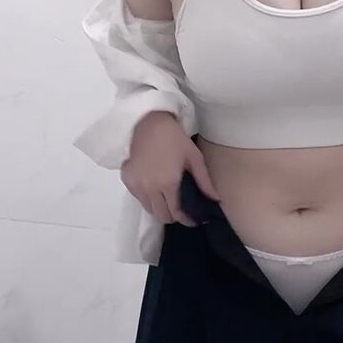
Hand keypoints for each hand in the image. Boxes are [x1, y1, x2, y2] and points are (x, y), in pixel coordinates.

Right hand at [122, 112, 220, 226]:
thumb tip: (216, 199)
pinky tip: (155, 189)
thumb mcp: (193, 157)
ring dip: (160, 208)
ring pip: (149, 209)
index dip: (186, 220)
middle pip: (161, 216)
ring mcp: (136, 185)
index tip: (193, 220)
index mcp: (167, 184)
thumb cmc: (174, 138)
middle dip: (173, 216)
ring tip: (168, 200)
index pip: (176, 213)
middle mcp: (149, 188)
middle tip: (181, 209)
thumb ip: (204, 181)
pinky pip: (139, 198)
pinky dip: (148, 199)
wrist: (147, 122)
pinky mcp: (127, 180)